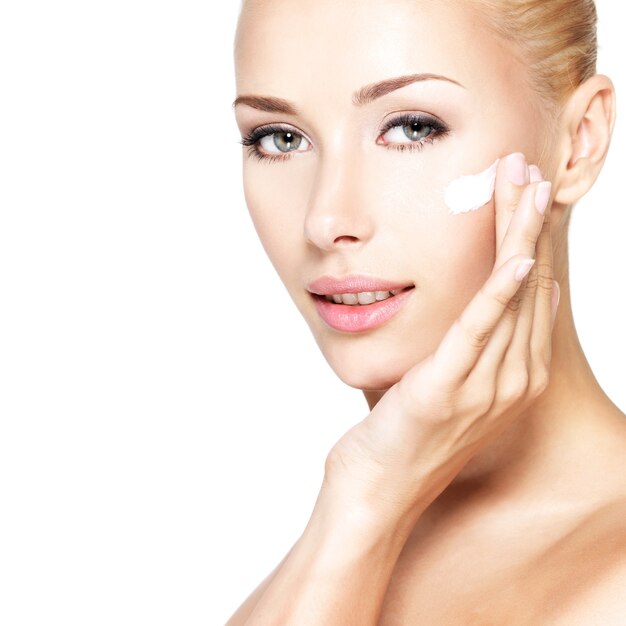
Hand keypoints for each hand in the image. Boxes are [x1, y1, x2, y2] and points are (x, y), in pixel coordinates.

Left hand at [320, 153, 558, 527]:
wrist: (378, 489)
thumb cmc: (406, 433)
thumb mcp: (447, 381)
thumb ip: (473, 344)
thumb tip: (492, 300)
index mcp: (514, 375)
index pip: (531, 292)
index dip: (532, 239)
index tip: (527, 195)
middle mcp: (512, 379)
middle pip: (530, 285)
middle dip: (530, 224)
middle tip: (529, 171)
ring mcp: (485, 388)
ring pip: (511, 298)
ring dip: (519, 239)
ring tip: (524, 188)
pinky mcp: (448, 390)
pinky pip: (480, 333)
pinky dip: (502, 293)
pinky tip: (518, 258)